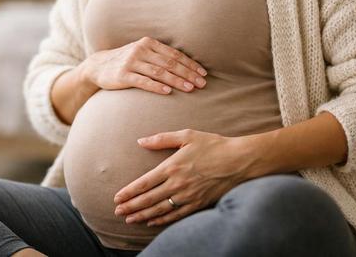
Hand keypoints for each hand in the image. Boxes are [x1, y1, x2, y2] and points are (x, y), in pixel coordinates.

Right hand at [83, 36, 207, 94]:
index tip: (203, 73)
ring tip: (190, 88)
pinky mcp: (123, 75)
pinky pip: (143, 81)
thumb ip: (159, 56)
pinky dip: (157, 86)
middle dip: (188, 73)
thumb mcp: (142, 52)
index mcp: (148, 43)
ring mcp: (131, 62)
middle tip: (201, 83)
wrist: (98, 66)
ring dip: (176, 81)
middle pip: (170, 63)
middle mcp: (140, 50)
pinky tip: (168, 92)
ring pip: (159, 72)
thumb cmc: (126, 61)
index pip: (174, 54)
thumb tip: (186, 66)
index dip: (190, 64)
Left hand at [112, 129, 250, 226]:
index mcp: (172, 166)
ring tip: (130, 219)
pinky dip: (162, 220)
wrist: (239, 160)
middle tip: (117, 212)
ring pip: (160, 209)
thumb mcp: (187, 135)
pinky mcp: (198, 204)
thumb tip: (141, 141)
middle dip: (131, 206)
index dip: (129, 192)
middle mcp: (177, 184)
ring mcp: (188, 196)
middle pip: (148, 199)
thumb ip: (162, 139)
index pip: (144, 183)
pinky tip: (152, 221)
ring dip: (142, 215)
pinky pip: (176, 215)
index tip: (117, 197)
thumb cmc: (213, 145)